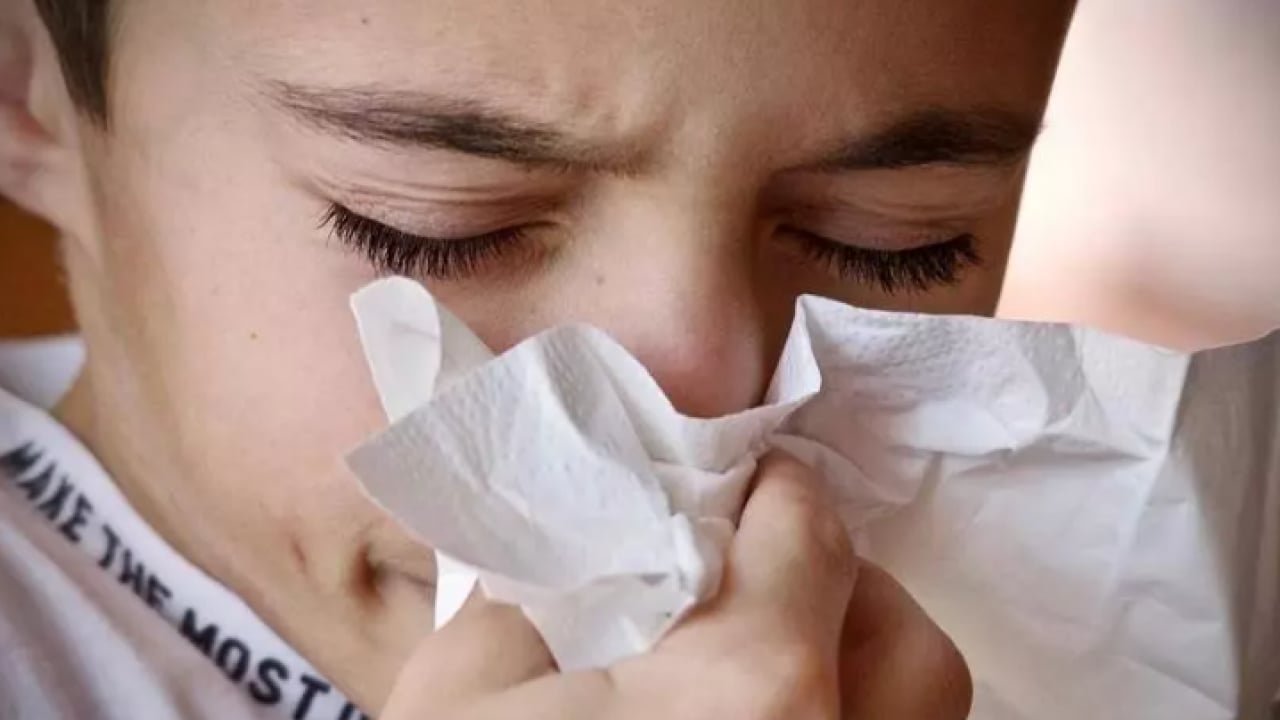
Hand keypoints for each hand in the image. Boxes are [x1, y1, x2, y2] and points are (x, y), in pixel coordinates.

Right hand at [381, 453, 971, 718]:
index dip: (777, 491)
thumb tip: (593, 547)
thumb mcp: (465, 690)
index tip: (749, 483)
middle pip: (905, 642)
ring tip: (764, 662)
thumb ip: (544, 590)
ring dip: (857, 671)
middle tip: (761, 575)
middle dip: (843, 587)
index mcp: (750, 689)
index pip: (812, 536)